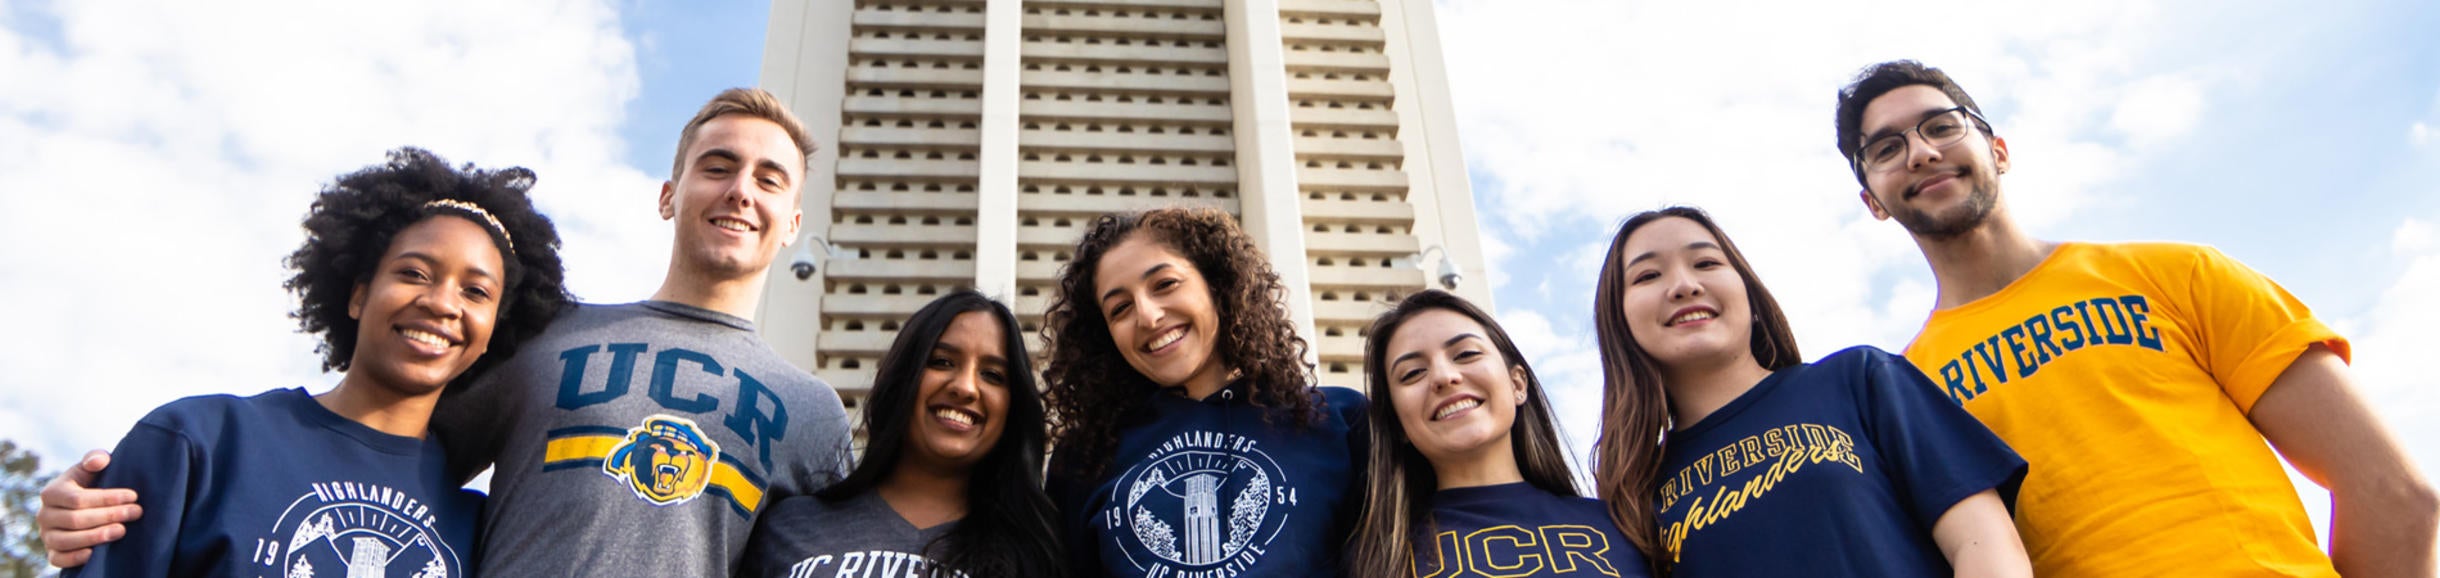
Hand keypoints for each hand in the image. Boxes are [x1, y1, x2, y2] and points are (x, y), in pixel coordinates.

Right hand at [38, 450, 139, 568]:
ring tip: (122, 530)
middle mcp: (44, 515)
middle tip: (136, 512)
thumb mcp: (90, 469)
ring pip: (66, 540)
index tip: (133, 496)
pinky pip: (58, 559)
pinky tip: (94, 554)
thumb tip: (100, 460)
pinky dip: (74, 558)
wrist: (81, 506)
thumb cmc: (89, 484)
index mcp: (51, 492)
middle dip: (109, 516)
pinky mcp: (52, 552)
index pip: (78, 498)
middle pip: (75, 519)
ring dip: (96, 537)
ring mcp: (47, 535)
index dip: (107, 498)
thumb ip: (95, 459)